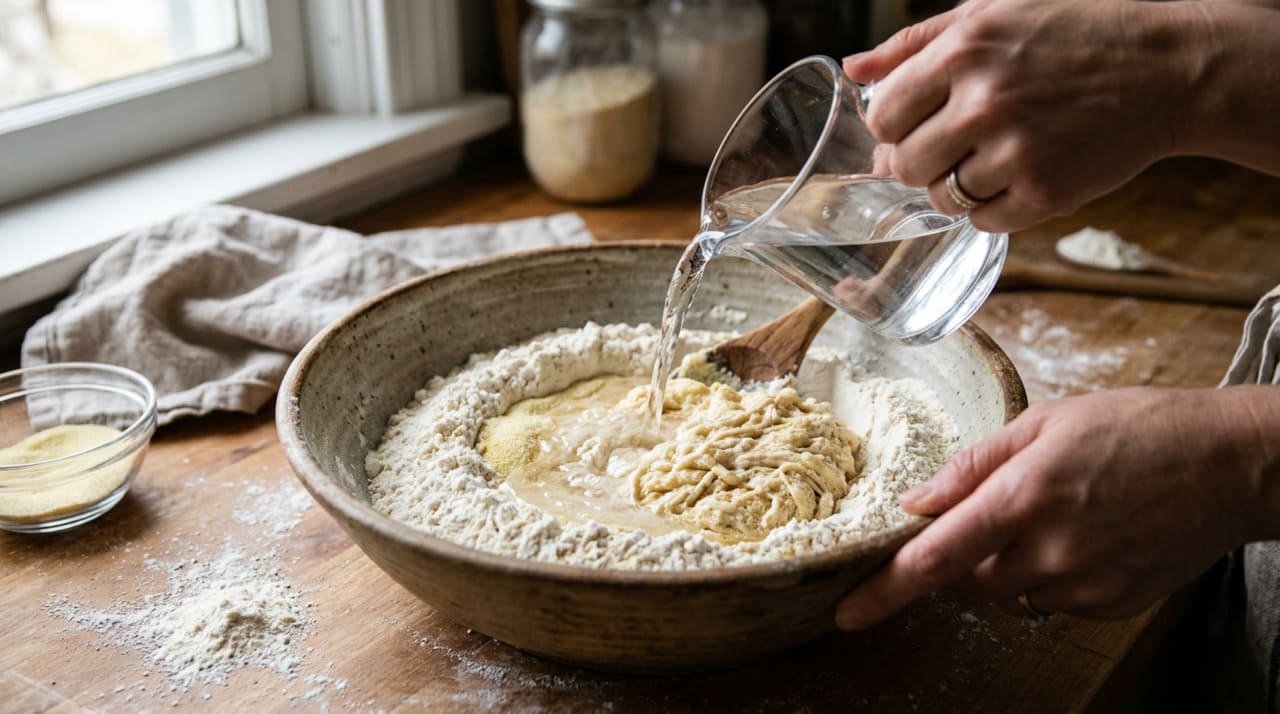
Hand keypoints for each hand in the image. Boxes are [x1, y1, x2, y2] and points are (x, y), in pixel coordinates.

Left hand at [835, 386, 1279, 629]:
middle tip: (995, 512)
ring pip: (1008, 592)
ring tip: (1054, 512)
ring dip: (1006, 563)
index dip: (885, 590)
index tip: (848, 612)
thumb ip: (973, 466)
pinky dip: (1050, 573)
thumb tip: (918, 502)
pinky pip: (1053, 600)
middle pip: (965, 580)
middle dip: (961, 554)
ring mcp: (1085, 584)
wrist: (1232, 463)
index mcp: (1024, 497)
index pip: (935, 559)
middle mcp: (1050, 550)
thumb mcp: (1046, 422)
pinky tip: (1085, 533)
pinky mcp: (1113, 604)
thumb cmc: (1139, 426)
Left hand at [843, 0, 1200, 232]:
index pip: (882, 116)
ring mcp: (1016, 152)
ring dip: (955, 185)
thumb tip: (852, 70)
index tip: (914, 124)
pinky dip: (993, 207)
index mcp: (963, 52)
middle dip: (917, 162)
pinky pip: (983, 221)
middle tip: (954, 145)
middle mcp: (984, 102)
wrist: (1170, 67)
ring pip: (940, 198)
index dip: (892, 127)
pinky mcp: (1046, 192)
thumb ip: (915, 42)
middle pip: (903, 165)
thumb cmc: (1075, 32)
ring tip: (991, 156)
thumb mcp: (992, 13)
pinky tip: (1020, 175)